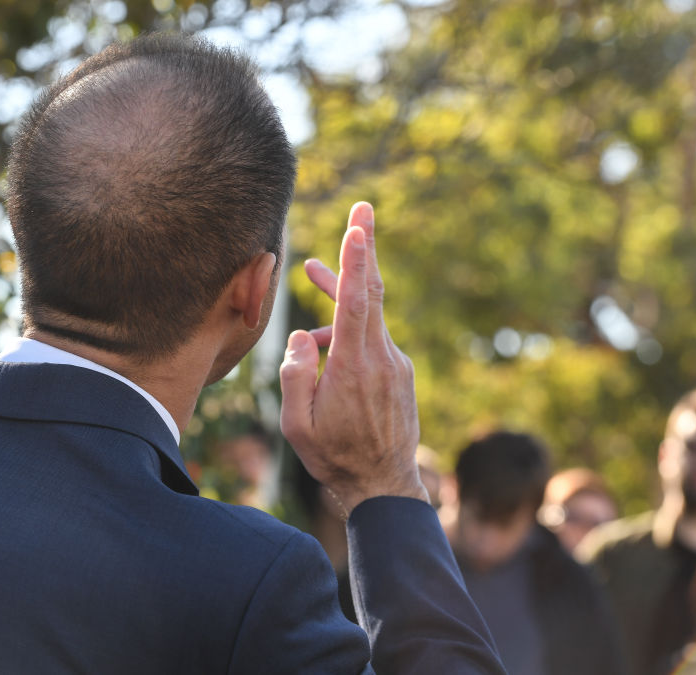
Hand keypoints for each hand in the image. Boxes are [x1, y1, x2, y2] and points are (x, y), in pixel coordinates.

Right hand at [280, 202, 427, 515]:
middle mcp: (382, 358)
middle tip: (363, 209)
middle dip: (365, 249)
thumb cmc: (334, 457)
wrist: (384, 487)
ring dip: (340, 303)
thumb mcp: (297, 423)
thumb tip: (302, 336)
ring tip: (308, 289)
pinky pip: (372, 342)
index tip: (358, 225)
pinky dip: (348, 337)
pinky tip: (324, 356)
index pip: (357, 301)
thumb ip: (295, 373)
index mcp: (354, 366)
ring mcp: (396, 365)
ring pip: (368, 318)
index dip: (356, 260)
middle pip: (372, 292)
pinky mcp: (400, 374)